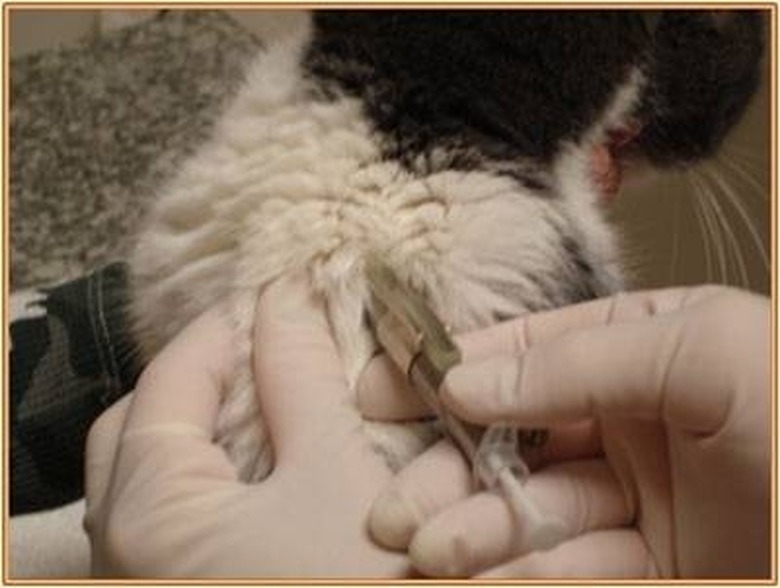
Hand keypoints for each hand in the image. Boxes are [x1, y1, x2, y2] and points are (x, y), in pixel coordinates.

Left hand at [84, 276, 408, 577]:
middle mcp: (124, 554)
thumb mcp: (338, 479)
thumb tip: (287, 299)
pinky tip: (267, 467)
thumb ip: (302, 379)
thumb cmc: (357, 587)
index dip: (222, 328)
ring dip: (206, 425)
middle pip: (142, 426)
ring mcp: (147, 578)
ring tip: (270, 400)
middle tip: (266, 351)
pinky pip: (173, 515)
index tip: (274, 300)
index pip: (168, 382)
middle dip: (201, 376)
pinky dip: (212, 475)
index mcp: (149, 517)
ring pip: (154, 473)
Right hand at [359, 285, 770, 577]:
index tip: (380, 388)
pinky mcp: (647, 569)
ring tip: (428, 547)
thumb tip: (466, 380)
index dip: (452, 368)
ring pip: (532, 511)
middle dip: (450, 468)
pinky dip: (519, 573)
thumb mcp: (706, 353)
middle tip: (394, 500)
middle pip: (515, 439)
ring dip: (475, 530)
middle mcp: (635, 419)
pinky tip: (478, 577)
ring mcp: (640, 500)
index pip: (529, 351)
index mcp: (647, 348)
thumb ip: (581, 356)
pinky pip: (569, 567)